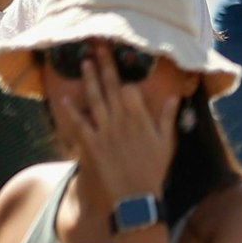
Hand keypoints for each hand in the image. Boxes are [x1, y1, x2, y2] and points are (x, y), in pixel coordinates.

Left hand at [49, 44, 174, 204]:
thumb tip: (176, 96)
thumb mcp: (167, 143)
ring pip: (95, 99)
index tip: (122, 65)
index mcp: (140, 119)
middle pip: (111, 87)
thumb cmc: (154, 170)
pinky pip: (80, 123)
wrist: (136, 197)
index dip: (125, 78)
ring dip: (89, 79)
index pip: (129, 90)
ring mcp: (105, 132)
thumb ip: (168, 117)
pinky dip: (72, 111)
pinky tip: (65, 97)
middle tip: (98, 46)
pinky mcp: (92, 144)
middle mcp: (121, 121)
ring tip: (84, 61)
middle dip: (105, 65)